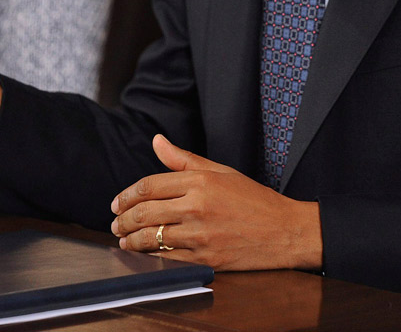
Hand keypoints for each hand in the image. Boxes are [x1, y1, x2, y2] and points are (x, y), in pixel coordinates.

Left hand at [109, 134, 321, 271]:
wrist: (285, 231)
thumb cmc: (254, 199)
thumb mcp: (221, 172)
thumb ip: (184, 159)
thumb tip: (157, 140)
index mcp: (201, 181)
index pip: (149, 185)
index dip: (127, 195)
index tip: (117, 203)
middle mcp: (198, 206)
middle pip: (146, 212)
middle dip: (123, 219)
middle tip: (115, 224)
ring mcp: (201, 235)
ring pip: (153, 237)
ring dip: (131, 240)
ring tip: (124, 240)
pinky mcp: (207, 259)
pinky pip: (169, 258)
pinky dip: (151, 257)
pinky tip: (144, 255)